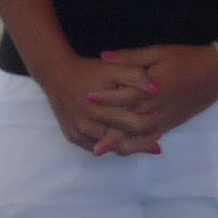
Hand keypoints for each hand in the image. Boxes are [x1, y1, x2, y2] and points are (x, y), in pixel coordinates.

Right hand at [25, 47, 159, 156]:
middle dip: (143, 142)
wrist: (55, 74)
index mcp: (101, 108)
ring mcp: (79, 134)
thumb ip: (136, 76)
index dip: (151, 127)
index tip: (162, 124)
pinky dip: (111, 146)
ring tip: (145, 142)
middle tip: (158, 141)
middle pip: (124, 143)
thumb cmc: (87, 71)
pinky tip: (123, 140)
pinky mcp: (73, 137)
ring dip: (128, 146)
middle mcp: (89, 125)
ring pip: (110, 149)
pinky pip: (96, 148)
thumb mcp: (112, 68)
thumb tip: (158, 90)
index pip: (134, 126)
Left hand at [88, 44, 217, 150]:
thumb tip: (103, 56)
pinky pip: (153, 138)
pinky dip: (139, 145)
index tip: (86, 99)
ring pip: (140, 136)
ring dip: (121, 143)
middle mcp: (157, 107)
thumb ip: (129, 57)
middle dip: (109, 131)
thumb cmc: (185, 58)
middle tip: (89, 138)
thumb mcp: (157, 52)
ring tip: (102, 149)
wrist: (216, 72)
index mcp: (152, 89)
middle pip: (129, 123)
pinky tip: (127, 149)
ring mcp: (165, 118)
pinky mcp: (172, 123)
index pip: (124, 96)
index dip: (104, 98)